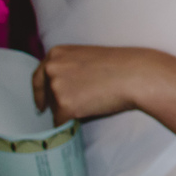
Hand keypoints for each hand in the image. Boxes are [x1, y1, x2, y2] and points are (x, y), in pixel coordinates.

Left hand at [33, 45, 153, 125]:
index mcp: (56, 53)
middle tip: (75, 105)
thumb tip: (58, 89)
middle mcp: (51, 68)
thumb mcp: (86, 56)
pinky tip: (91, 110)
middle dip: (56, 102)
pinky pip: (62, 123)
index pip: (38, 76)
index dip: (41, 92)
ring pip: (54, 110)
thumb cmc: (119, 64)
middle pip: (45, 94)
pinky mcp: (64, 106)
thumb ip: (68, 67)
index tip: (41, 104)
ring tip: (93, 101)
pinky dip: (74, 122)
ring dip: (69, 111)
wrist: (136, 74)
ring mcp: (56, 87)